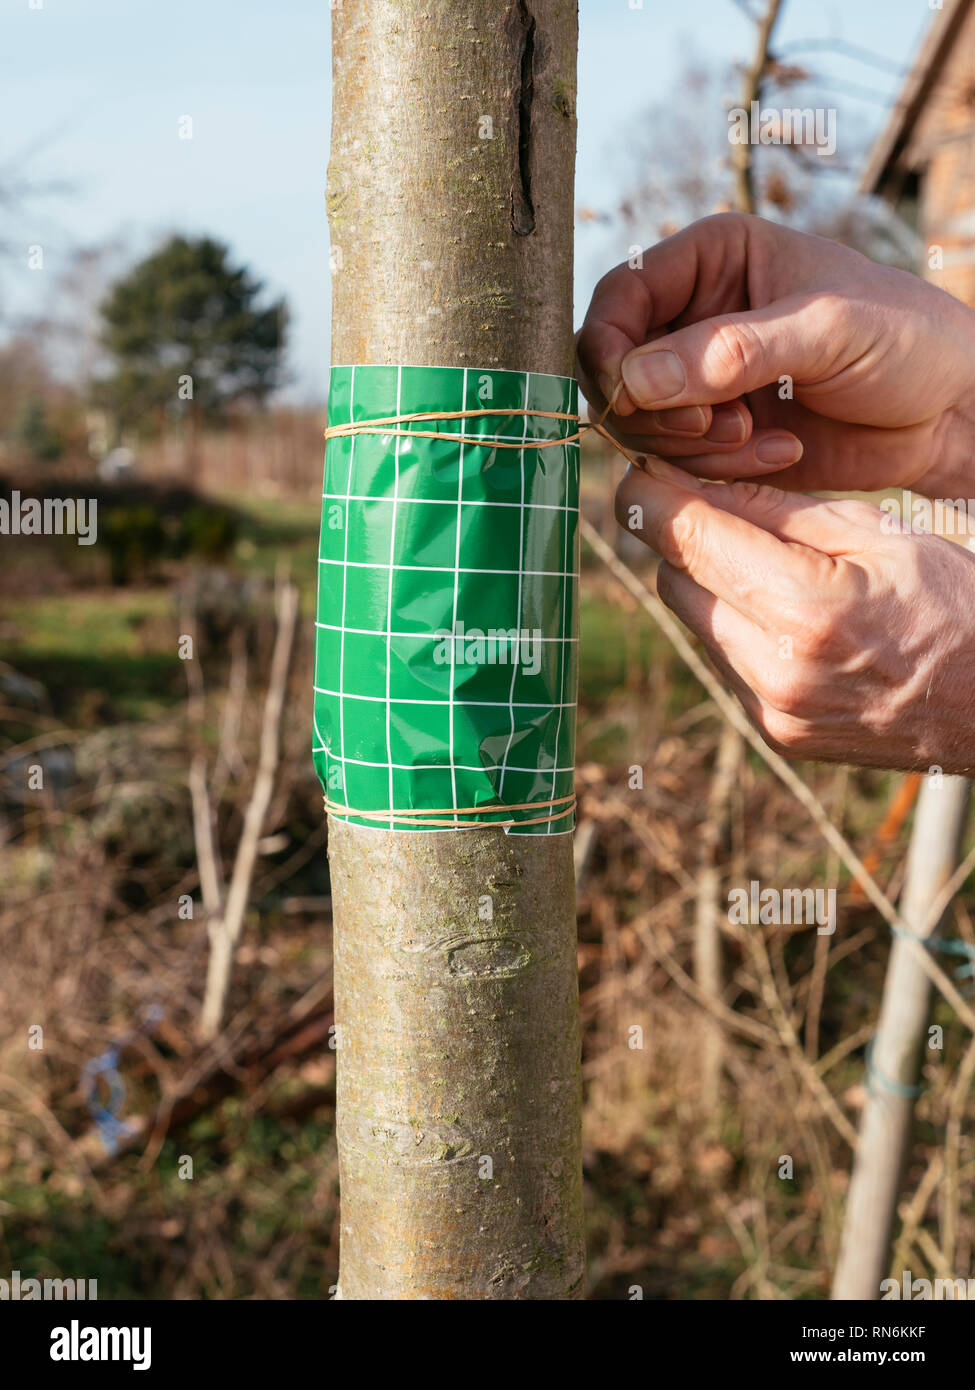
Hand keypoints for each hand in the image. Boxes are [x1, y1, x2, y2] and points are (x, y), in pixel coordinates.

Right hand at [578, 213, 974, 497]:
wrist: (947, 410)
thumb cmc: (904, 339)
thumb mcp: (824, 330)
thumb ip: (730, 351)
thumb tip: (636, 380)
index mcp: (712, 259)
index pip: (618, 299)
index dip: (609, 350)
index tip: (633, 397)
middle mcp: (696, 316)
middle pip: (616, 370)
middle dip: (658, 411)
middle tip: (718, 426)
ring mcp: (703, 380)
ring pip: (642, 425)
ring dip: (692, 446)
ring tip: (758, 438)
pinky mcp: (717, 435)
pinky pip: (680, 463)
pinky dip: (718, 470)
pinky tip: (779, 451)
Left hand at [617, 458, 974, 772]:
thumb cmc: (959, 604)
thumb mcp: (880, 532)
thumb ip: (779, 510)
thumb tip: (696, 483)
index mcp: (804, 607)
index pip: (684, 537)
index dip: (651, 494)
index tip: (645, 468)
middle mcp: (774, 669)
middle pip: (674, 581)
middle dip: (686, 537)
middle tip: (717, 505)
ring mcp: (772, 710)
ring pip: (694, 622)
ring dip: (712, 584)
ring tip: (768, 561)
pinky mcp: (776, 733)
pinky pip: (724, 660)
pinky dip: (737, 626)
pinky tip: (786, 612)